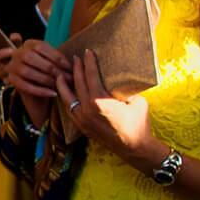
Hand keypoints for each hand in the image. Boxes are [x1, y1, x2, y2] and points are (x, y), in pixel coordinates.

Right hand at [0, 31, 17, 83]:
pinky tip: (20, 73)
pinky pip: (8, 80)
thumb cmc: (18, 53)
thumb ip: (16, 40)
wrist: (25, 68)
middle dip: (1, 54)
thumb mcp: (17, 45)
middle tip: (12, 50)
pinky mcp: (6, 81)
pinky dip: (14, 76)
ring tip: (19, 62)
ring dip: (9, 66)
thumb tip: (14, 36)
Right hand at [5, 38, 68, 99]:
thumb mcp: (50, 58)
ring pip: (29, 72)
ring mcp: (12, 67)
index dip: (57, 56)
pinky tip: (53, 94)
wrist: (33, 81)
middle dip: (54, 70)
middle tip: (68, 78)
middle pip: (33, 58)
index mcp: (28, 44)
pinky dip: (41, 91)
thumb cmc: (46, 68)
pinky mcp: (12, 80)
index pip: (41, 47)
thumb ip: (57, 57)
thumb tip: (76, 61)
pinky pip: (26, 86)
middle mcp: (17, 53)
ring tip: (60, 85)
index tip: (69, 66)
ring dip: (47, 80)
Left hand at [57, 49, 155, 166]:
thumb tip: (118, 79)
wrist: (134, 147)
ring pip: (67, 97)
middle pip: (77, 83)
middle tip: (75, 58)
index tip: (87, 52)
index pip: (91, 76)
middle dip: (76, 68)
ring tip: (61, 74)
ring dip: (64, 84)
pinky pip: (69, 109)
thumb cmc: (139, 123)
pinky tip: (64, 93)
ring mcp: (82, 118)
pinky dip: (66, 99)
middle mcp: (87, 109)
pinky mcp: (81, 126)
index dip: (89, 62)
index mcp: (100, 100)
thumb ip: (123, 90)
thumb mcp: (136, 101)